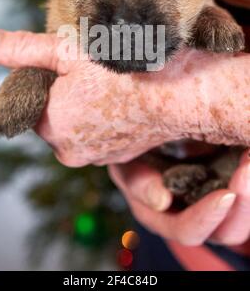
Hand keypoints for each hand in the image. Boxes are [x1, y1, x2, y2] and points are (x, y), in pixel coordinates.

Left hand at [0, 29, 248, 166]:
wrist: (181, 95)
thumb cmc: (127, 70)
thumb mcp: (67, 51)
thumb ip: (20, 49)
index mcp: (49, 124)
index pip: (31, 98)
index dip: (49, 77)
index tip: (73, 65)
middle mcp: (67, 150)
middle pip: (52, 113)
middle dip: (65, 93)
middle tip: (94, 72)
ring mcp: (94, 158)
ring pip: (76, 123)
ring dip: (86, 105)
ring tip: (111, 85)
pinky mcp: (116, 158)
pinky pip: (97, 134)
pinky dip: (103, 118)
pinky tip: (121, 100)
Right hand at [109, 150, 249, 245]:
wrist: (148, 131)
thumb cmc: (133, 151)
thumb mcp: (126, 162)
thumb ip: (138, 180)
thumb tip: (162, 200)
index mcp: (162, 216)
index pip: (187, 230)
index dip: (206, 218)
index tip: (225, 195)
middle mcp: (192, 215)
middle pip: (226, 231)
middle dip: (244, 204)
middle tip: (248, 170)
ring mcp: (214, 200)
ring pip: (242, 214)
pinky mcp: (227, 182)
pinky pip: (245, 188)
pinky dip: (248, 171)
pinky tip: (248, 149)